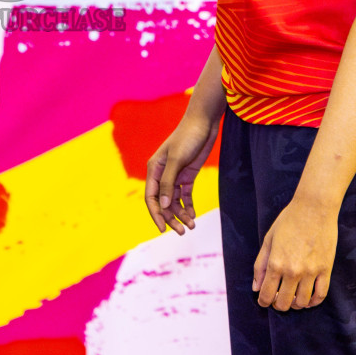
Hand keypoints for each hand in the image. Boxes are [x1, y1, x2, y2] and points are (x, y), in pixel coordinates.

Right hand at [144, 114, 217, 234]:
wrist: (204, 122)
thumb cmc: (188, 137)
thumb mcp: (177, 160)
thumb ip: (169, 183)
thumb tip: (164, 205)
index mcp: (154, 169)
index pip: (151, 198)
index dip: (156, 214)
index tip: (162, 229)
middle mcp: (162, 174)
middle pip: (163, 202)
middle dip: (171, 218)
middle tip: (182, 232)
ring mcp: (175, 175)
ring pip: (175, 201)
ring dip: (181, 214)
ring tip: (191, 226)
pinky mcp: (188, 175)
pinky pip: (185, 195)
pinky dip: (188, 206)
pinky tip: (193, 216)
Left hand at [253, 194, 337, 310]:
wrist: (314, 209)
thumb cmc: (289, 221)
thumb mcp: (268, 240)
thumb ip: (260, 265)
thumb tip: (256, 287)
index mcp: (276, 263)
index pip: (266, 294)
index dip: (263, 301)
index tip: (263, 301)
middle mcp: (293, 271)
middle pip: (284, 302)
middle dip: (278, 305)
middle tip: (277, 300)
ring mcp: (311, 272)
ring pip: (302, 302)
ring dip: (295, 305)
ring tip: (292, 298)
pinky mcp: (326, 270)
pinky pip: (321, 295)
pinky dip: (313, 302)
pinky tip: (308, 300)